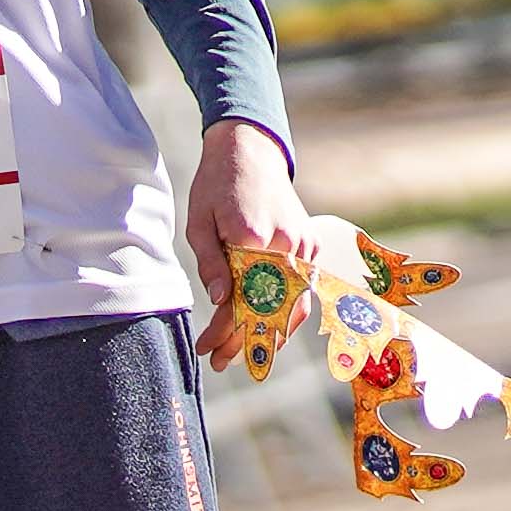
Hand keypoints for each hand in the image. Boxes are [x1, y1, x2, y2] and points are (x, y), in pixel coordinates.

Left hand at [183, 116, 317, 367]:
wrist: (250, 149)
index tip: (207, 349)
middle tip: (221, 361)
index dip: (224, 331)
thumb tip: (221, 301)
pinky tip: (270, 330)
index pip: (241, 300)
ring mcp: (304, 244)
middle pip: (269, 308)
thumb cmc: (217, 184)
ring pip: (292, 303)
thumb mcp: (200, 222)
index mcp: (251, 237)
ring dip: (270, 334)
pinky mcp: (311, 243)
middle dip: (245, 341)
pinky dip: (289, 313)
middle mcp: (285, 244)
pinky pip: (304, 288)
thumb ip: (211, 262)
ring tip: (244, 354)